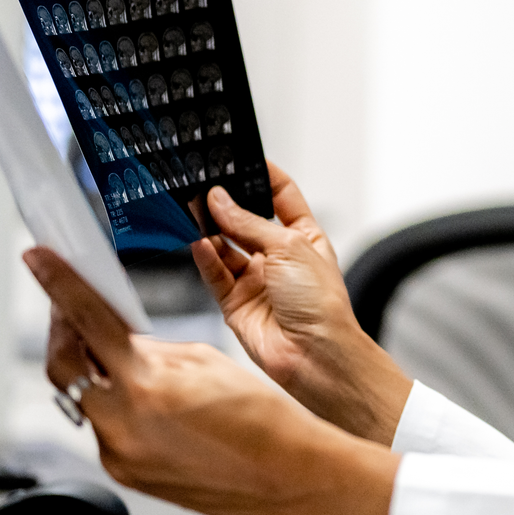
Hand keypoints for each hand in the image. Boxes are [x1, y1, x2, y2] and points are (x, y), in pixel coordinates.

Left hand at [26, 246, 396, 514]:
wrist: (287, 478)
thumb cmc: (263, 421)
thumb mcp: (205, 362)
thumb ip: (152, 349)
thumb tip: (120, 339)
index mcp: (146, 386)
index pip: (87, 321)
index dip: (58, 285)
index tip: (40, 262)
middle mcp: (123, 426)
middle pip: (64, 367)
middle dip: (64, 333)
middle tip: (73, 311)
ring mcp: (119, 457)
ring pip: (84, 401)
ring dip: (97, 374)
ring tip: (129, 364)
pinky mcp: (126, 475)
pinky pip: (104, 431)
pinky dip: (116, 408)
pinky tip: (147, 403)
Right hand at [190, 162, 411, 444]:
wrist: (316, 357)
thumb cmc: (321, 305)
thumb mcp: (290, 248)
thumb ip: (249, 224)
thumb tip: (219, 200)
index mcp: (305, 238)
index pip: (282, 196)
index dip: (263, 176)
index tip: (241, 157)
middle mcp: (279, 257)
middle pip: (246, 220)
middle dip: (226, 204)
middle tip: (204, 184)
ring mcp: (256, 281)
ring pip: (224, 246)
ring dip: (210, 229)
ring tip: (192, 209)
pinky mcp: (235, 304)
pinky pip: (214, 274)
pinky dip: (204, 258)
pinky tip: (198, 242)